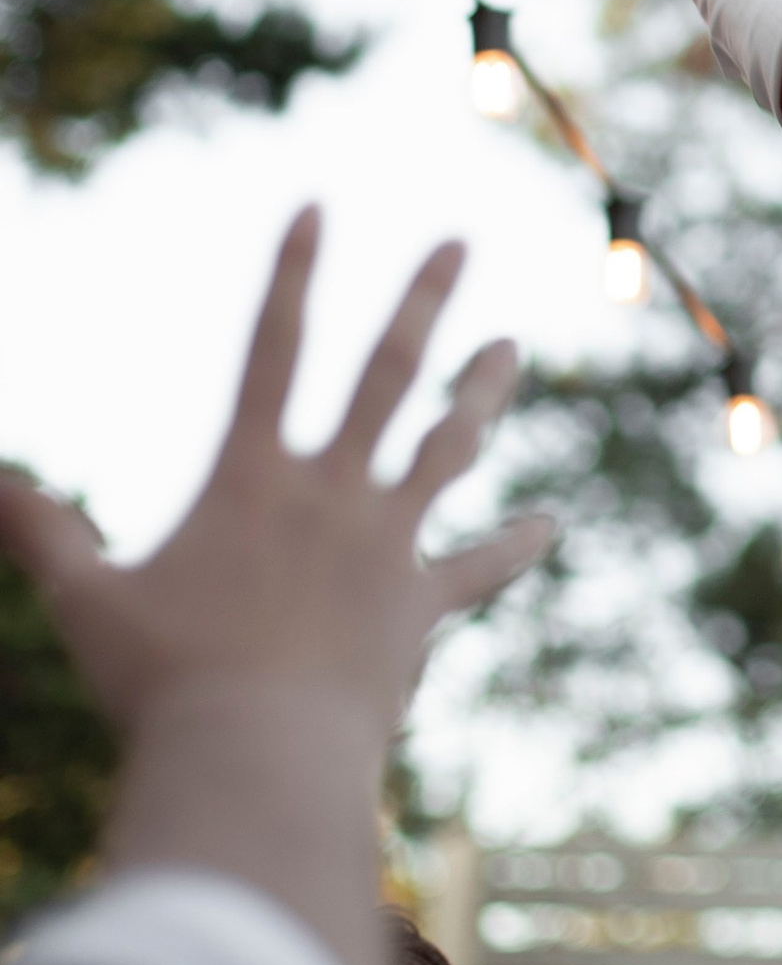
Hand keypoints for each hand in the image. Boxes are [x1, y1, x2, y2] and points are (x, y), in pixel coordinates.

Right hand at [0, 211, 547, 741]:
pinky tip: (548, 526)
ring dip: (482, 392)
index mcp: (252, 476)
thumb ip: (41, 534)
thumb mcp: (85, 600)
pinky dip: (515, 547)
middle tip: (460, 241)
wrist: (258, 757)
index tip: (317, 207)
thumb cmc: (162, 684)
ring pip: (448, 446)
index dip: (293, 274)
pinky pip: (478, 568)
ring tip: (511, 346)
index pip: (272, 348)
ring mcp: (386, 543)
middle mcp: (331, 491)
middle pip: (388, 374)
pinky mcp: (419, 606)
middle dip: (423, 302)